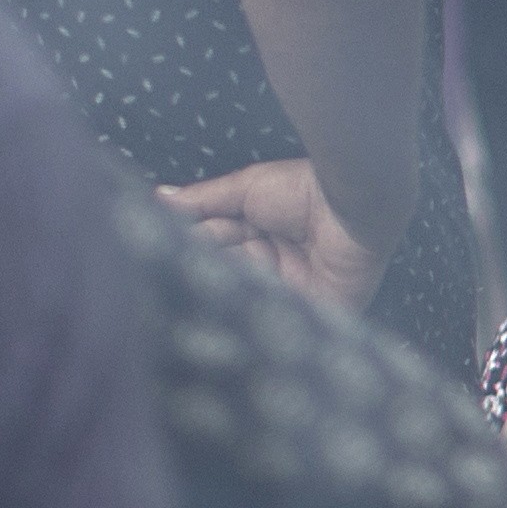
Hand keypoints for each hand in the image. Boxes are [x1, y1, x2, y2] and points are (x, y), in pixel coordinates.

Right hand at [169, 155, 381, 313]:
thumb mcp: (244, 189)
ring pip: (245, 297)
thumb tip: (158, 196)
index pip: (215, 248)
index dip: (192, 248)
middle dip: (203, 270)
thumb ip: (202, 200)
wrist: (349, 204)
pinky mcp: (312, 311)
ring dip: (223, 292)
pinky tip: (226, 311)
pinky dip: (252, 314)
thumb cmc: (305, 189)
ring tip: (192, 292)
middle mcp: (272, 265)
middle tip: (170, 274)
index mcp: (259, 236)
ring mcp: (291, 290)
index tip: (160, 250)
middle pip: (226, 274)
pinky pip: (276, 319)